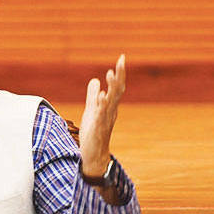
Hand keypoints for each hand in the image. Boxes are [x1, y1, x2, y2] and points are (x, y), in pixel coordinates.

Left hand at [79, 54, 126, 179]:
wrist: (93, 155)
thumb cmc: (93, 132)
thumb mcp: (91, 110)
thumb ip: (93, 95)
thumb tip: (95, 80)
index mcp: (110, 106)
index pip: (117, 87)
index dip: (119, 73)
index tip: (122, 57)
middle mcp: (111, 111)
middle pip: (117, 91)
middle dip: (119, 76)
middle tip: (121, 61)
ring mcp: (105, 119)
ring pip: (111, 101)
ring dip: (111, 88)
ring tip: (110, 74)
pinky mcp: (98, 128)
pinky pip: (101, 115)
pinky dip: (102, 105)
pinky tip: (102, 97)